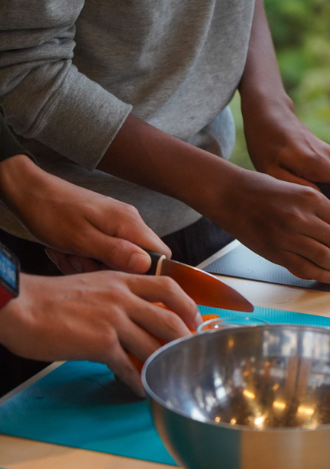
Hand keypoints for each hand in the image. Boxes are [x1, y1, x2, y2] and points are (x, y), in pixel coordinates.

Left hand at [0, 155, 169, 273]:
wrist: (29, 191)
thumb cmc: (51, 213)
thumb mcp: (80, 239)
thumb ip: (116, 252)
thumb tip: (147, 265)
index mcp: (128, 223)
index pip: (161, 255)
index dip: (146, 272)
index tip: (117, 277)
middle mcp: (128, 222)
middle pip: (137, 260)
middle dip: (109, 270)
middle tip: (80, 263)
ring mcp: (116, 223)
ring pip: (117, 257)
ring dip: (92, 264)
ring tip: (68, 254)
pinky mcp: (104, 226)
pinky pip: (104, 250)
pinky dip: (85, 256)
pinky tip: (66, 250)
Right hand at [0, 273, 200, 395]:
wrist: (19, 306)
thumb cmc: (51, 298)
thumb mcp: (94, 284)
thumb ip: (120, 294)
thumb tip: (140, 312)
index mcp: (123, 280)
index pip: (169, 287)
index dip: (188, 304)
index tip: (194, 319)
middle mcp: (123, 298)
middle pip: (170, 319)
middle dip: (185, 339)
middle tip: (190, 351)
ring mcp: (113, 320)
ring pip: (153, 345)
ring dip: (162, 363)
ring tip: (167, 373)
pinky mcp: (100, 343)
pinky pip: (128, 366)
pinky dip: (138, 380)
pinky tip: (139, 387)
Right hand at [211, 168, 329, 283]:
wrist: (231, 195)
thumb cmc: (265, 190)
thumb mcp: (298, 189)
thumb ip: (319, 208)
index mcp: (310, 198)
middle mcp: (300, 217)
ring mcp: (287, 236)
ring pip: (324, 257)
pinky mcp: (275, 251)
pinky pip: (303, 267)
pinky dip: (321, 274)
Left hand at [243, 102, 329, 192]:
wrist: (268, 112)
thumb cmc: (265, 144)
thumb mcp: (272, 170)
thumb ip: (297, 186)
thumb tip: (320, 199)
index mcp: (317, 162)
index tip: (313, 205)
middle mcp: (329, 155)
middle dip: (323, 193)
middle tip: (296, 190)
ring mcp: (328, 150)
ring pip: (329, 179)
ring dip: (313, 182)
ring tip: (290, 175)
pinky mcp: (325, 149)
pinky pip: (324, 170)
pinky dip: (310, 173)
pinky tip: (292, 167)